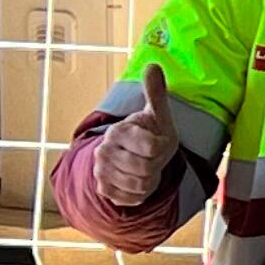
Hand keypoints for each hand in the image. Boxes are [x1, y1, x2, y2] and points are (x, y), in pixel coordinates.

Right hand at [94, 63, 188, 211]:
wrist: (130, 156)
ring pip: (140, 185)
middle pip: (146, 168)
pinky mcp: (104, 190)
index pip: (152, 148)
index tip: (158, 141)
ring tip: (145, 168)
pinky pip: (132, 199)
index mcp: (119, 131)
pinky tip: (137, 181)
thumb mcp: (157, 114)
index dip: (163, 147)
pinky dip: (141, 193)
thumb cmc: (149, 133)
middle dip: (156, 165)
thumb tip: (153, 65)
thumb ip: (156, 92)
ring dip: (150, 179)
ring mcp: (101, 171)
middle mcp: (104, 151)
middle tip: (153, 157)